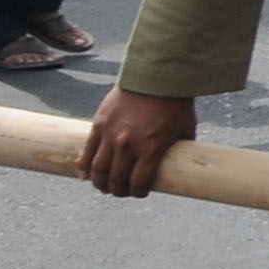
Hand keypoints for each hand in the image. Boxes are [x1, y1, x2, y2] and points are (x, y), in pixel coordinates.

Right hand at [81, 88, 197, 198]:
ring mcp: (110, 135)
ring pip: (98, 169)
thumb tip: (181, 159)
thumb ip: (181, 146)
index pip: (139, 182)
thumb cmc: (174, 102)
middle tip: (121, 191)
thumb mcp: (185, 127)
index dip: (138, 192)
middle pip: (116, 179)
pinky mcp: (99, 124)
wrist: (154, 76)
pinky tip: (84, 176)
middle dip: (119, 190)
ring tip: (104, 187)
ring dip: (100, 183)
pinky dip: (83, 166)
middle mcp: (128, 145)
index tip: (140, 193)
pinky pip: (87, 151)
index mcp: (151, 148)